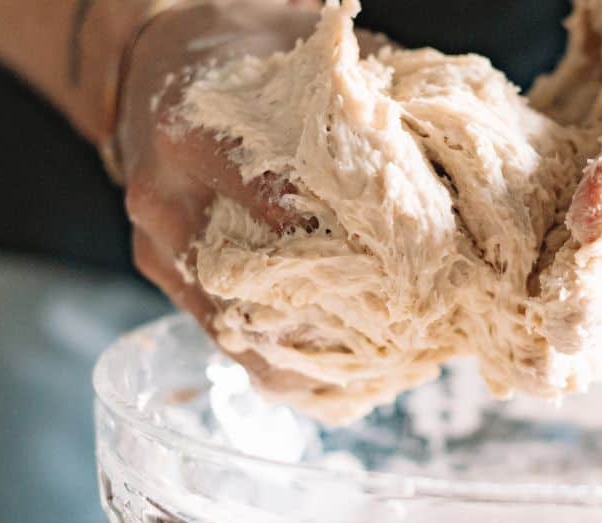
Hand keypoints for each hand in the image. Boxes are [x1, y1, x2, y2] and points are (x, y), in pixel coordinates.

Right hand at [118, 1, 385, 389]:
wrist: (151, 62)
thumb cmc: (241, 56)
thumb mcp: (302, 57)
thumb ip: (365, 96)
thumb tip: (450, 142)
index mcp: (195, 135)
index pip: (278, 206)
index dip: (348, 244)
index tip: (412, 269)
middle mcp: (165, 198)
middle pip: (254, 280)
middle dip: (334, 313)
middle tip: (408, 337)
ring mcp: (157, 244)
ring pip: (232, 325)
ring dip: (306, 358)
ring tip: (378, 379)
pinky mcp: (162, 272)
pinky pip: (218, 332)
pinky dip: (275, 364)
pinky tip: (330, 387)